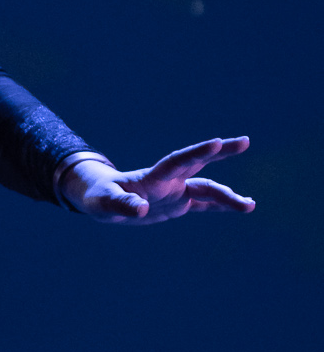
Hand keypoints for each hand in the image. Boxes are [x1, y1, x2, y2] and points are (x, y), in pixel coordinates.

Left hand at [58, 138, 254, 223]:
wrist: (103, 200)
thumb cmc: (100, 197)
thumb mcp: (104, 202)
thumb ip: (121, 204)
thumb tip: (140, 209)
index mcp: (153, 176)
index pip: (178, 161)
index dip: (197, 153)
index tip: (216, 143)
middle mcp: (170, 181)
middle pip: (200, 164)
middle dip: (221, 153)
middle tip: (245, 141)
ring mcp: (176, 191)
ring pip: (208, 189)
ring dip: (228, 196)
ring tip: (251, 206)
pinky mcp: (178, 204)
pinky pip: (204, 205)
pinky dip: (222, 206)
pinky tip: (243, 206)